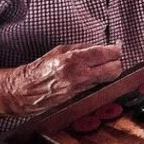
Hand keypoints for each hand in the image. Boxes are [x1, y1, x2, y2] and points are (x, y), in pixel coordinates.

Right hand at [5, 43, 122, 115]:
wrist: (26, 90)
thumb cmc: (40, 68)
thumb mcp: (60, 50)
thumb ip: (83, 48)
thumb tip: (101, 47)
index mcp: (74, 59)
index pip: (106, 54)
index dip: (115, 50)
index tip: (117, 47)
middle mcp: (80, 75)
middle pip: (115, 69)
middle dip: (117, 62)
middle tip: (115, 57)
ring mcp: (82, 88)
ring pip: (109, 79)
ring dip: (110, 70)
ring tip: (104, 64)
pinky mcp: (81, 96)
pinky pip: (98, 85)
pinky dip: (100, 79)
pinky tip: (94, 74)